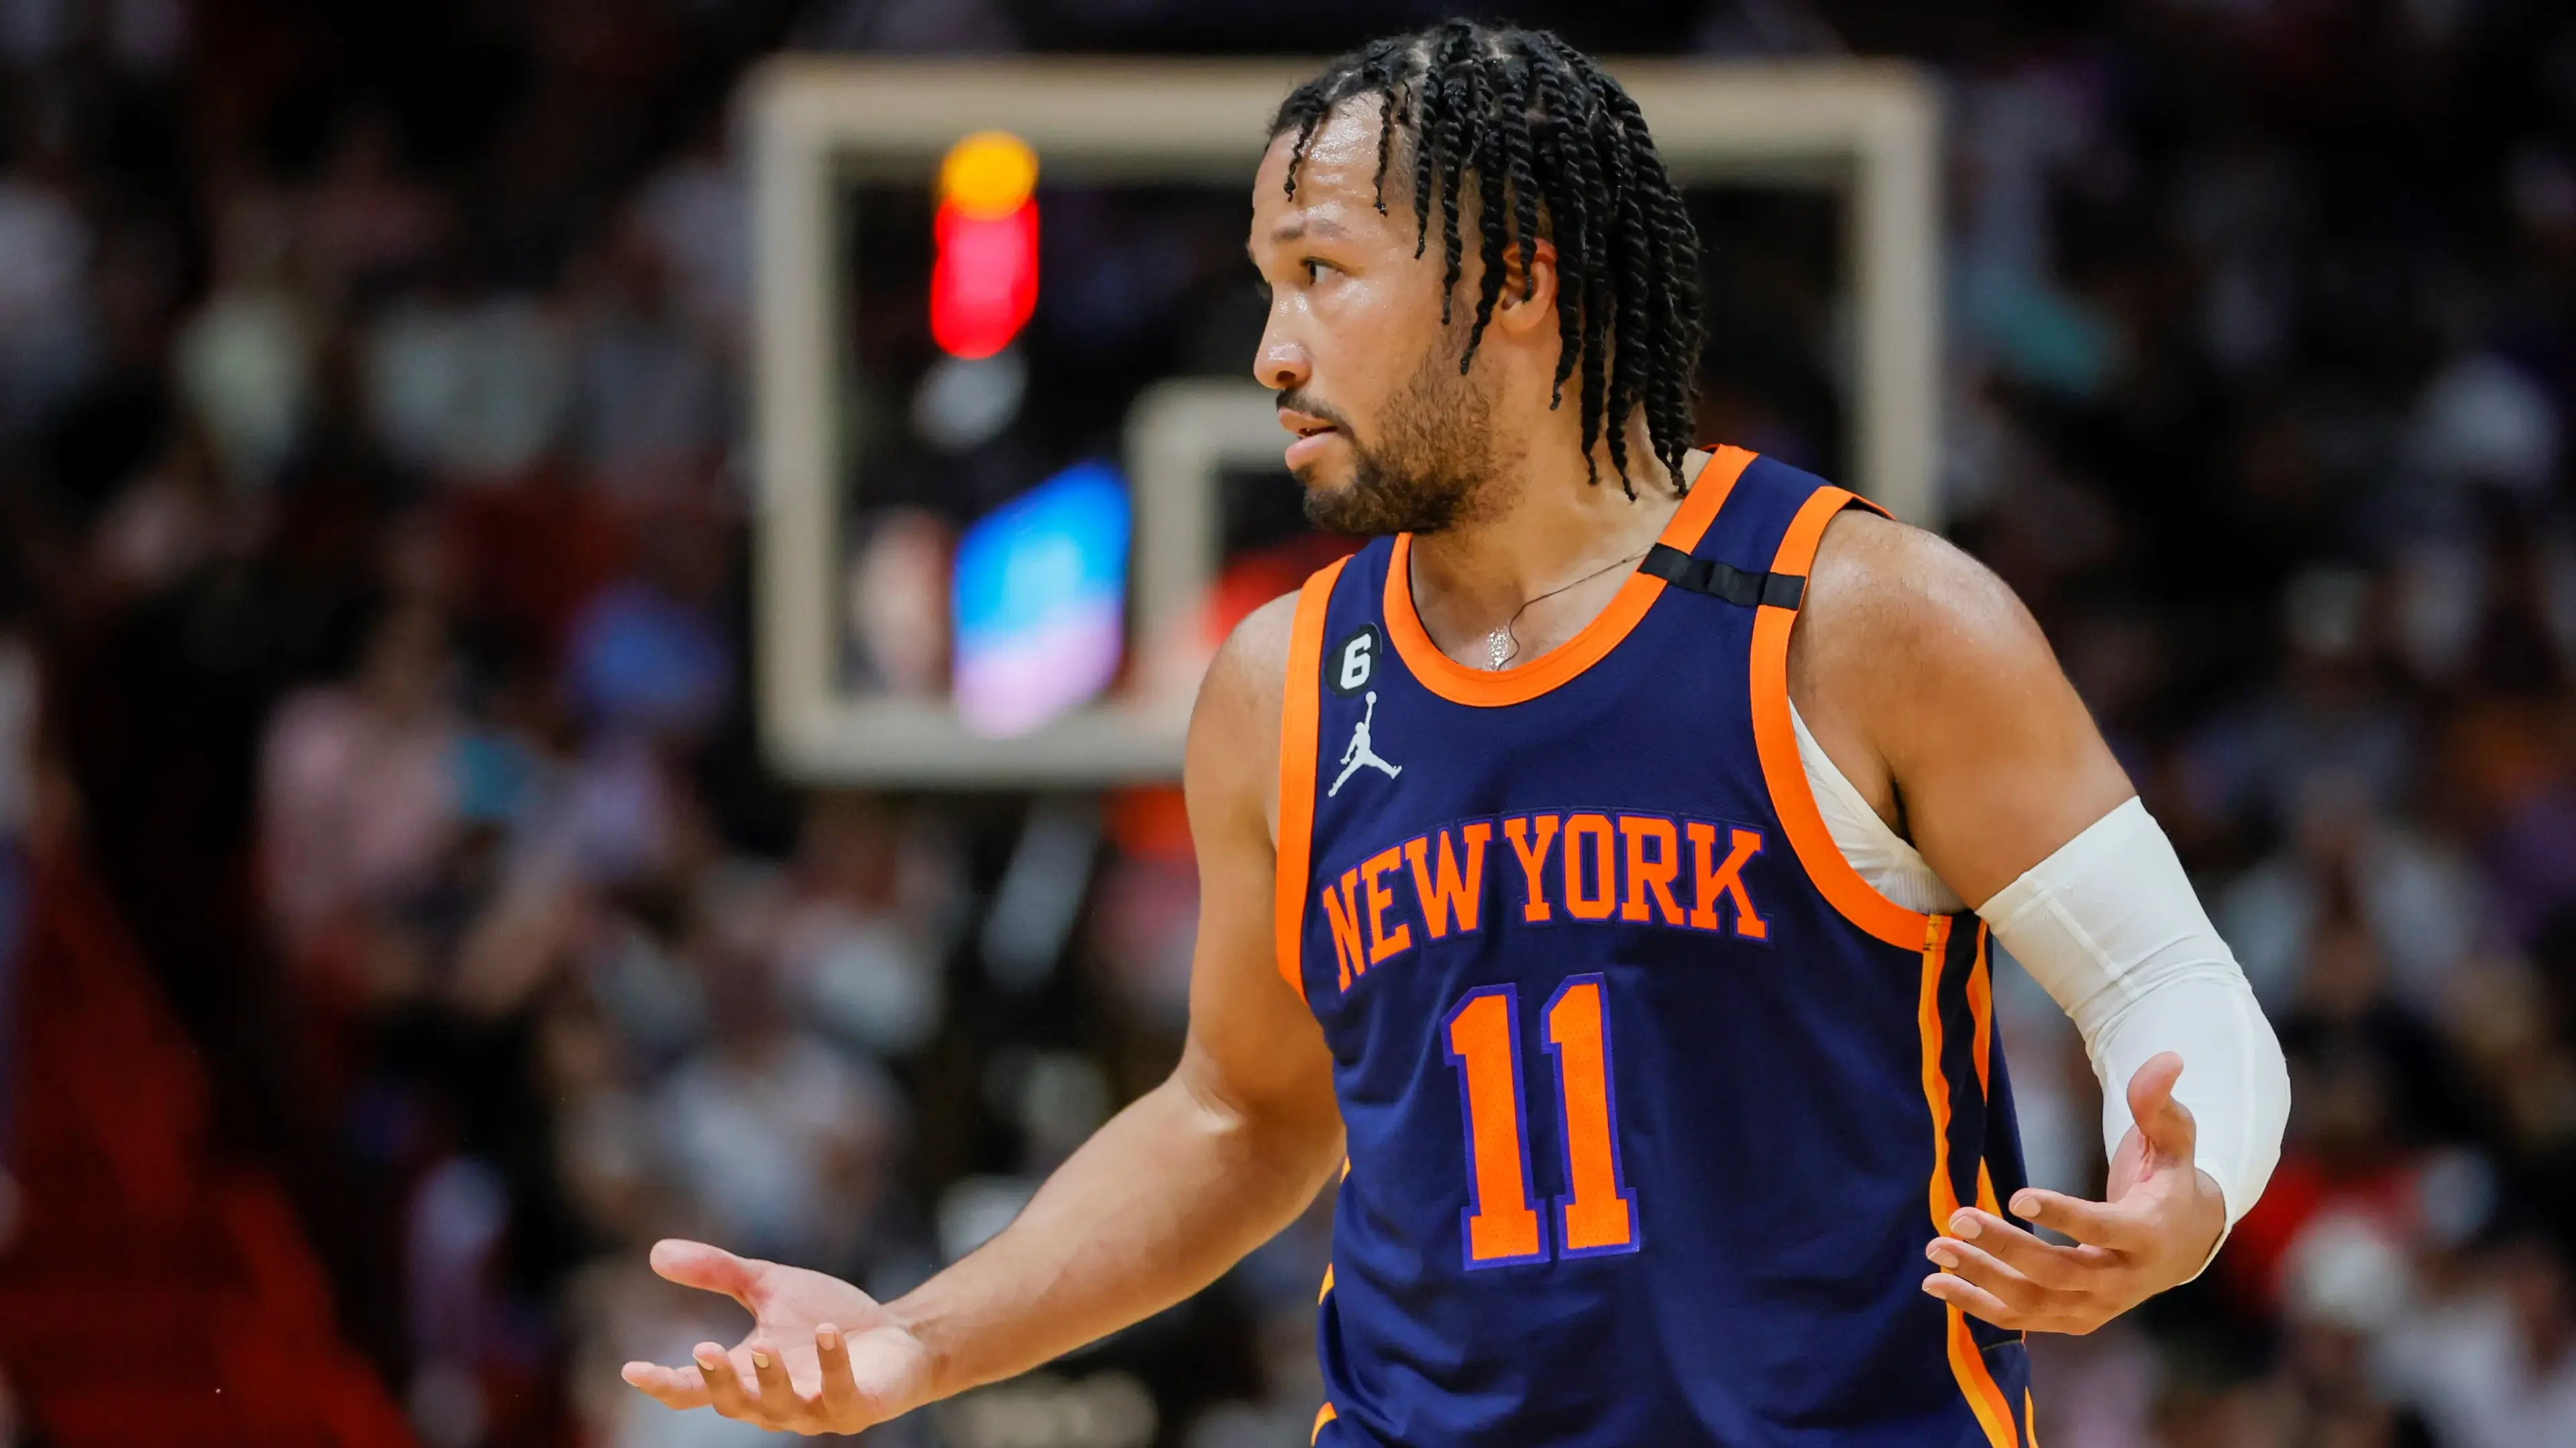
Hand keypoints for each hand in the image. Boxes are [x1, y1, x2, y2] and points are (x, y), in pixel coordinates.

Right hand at [619, 1239, 937, 1434]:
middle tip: (703, 1352)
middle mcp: (774, 1402)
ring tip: (762, 1348)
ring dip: (770, 1379)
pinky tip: (827, 1333)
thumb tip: (657, 1252)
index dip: (664, 1383)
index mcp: (746, 1375)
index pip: (695, 1389)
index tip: (632, 1371)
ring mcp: (816, 1409)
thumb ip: (718, 1273)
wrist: (897, 1336)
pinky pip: (840, 1393)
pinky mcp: (857, 1407)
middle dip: (718, 1382)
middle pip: (734, 1404)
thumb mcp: (769, 1288)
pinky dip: (832, 1364)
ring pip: (782, 1407)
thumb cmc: (827, 1317)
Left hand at [1920, 1052, 2226, 1334]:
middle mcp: (2123, 1281)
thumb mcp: (2172, 1141)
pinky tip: (1935, 1284)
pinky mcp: (2073, 1319)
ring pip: (2034, 1302)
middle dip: (2005, 1247)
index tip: (2016, 1195)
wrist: (2183, 1244)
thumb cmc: (2167, 1181)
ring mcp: (2096, 1307)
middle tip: (1957, 1216)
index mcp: (2148, 1235)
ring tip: (1936, 1248)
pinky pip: (2022, 1319)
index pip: (2104, 1230)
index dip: (2063, 1215)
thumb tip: (2167, 1059)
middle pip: (2059, 1272)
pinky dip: (1977, 1306)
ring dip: (1980, 1279)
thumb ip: (2159, 1104)